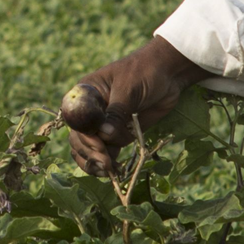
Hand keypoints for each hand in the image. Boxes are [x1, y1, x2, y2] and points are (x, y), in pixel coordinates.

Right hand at [59, 36, 207, 175]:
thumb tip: (105, 135)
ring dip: (97, 162)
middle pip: (79, 138)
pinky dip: (108, 163)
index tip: (99, 145)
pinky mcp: (117, 134)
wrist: (168, 74)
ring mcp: (102, 124)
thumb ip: (116, 112)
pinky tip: (115, 171)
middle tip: (107, 164)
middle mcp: (90, 111)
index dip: (84, 135)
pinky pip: (106, 152)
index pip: (76, 119)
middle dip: (91, 152)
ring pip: (89, 149)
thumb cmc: (145, 72)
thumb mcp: (128, 89)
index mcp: (86, 94)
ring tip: (110, 171)